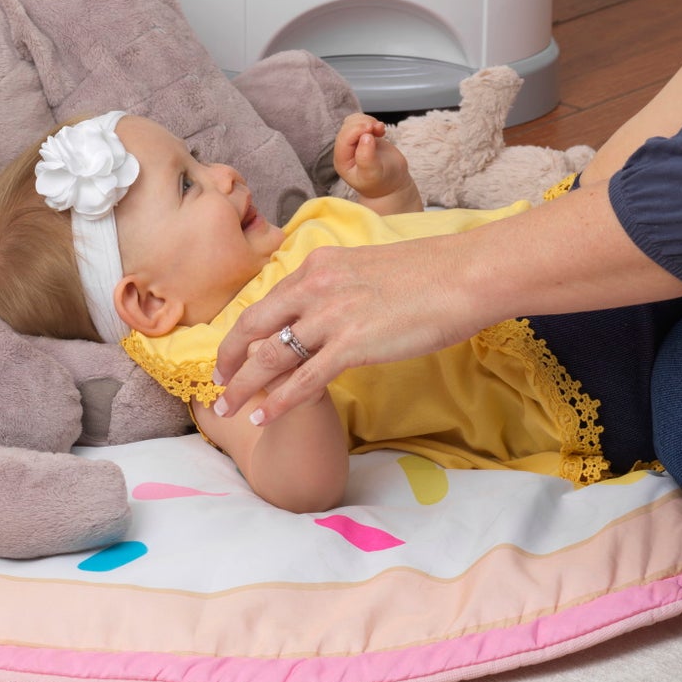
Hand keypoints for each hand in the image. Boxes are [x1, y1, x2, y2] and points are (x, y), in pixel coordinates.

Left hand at [212, 233, 492, 426]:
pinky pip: (302, 380)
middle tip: (218, 383)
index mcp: (320, 264)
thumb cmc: (432, 275)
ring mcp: (332, 315)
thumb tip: (336, 313)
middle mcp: (316, 285)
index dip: (245, 330)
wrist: (464, 275)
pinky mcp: (352, 344)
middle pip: (255, 326)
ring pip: (271, 356)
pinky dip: (276, 401)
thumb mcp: (370, 269)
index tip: (234, 352)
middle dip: (230, 359)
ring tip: (226, 410)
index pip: (270, 301)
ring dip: (243, 387)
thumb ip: (344, 289)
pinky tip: (261, 417)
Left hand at [333, 113, 411, 202]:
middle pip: (347, 127)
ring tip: (380, 130)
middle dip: (363, 124)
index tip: (371, 128)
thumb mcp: (373, 175)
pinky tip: (380, 130)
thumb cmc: (381, 183)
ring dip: (367, 121)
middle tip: (378, 129)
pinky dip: (371, 121)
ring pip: (353, 121)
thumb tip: (365, 137)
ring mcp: (354, 143)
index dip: (356, 130)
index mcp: (342, 161)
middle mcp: (345, 151)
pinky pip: (362, 122)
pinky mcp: (363, 137)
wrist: (392, 184)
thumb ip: (367, 158)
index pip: (344, 139)